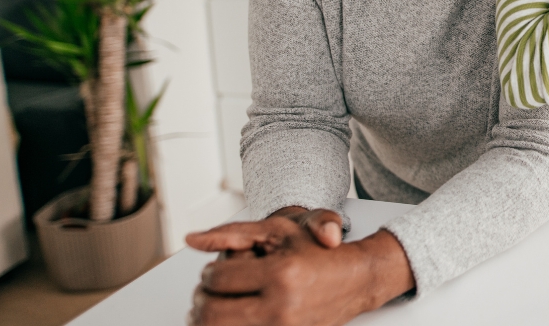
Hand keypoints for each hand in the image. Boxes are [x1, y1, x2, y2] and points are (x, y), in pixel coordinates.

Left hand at [185, 209, 413, 325]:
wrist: (356, 279)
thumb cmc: (319, 253)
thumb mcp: (279, 231)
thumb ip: (232, 233)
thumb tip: (192, 238)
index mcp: (280, 273)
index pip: (218, 279)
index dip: (206, 274)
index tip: (212, 272)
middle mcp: (282, 305)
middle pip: (213, 313)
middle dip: (200, 301)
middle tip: (205, 293)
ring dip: (207, 320)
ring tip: (214, 306)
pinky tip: (230, 318)